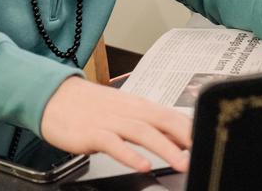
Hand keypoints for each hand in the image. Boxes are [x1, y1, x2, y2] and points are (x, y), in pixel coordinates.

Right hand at [40, 77, 190, 172]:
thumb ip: (150, 126)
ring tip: (180, 163)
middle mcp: (128, 111)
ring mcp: (110, 121)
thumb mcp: (124, 113)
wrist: (53, 97)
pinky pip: (113, 143)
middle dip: (185, 138)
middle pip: (162, 121)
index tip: (209, 141)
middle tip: (201, 154)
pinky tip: (141, 164)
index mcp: (138, 106)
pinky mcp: (92, 132)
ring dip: (164, 148)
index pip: (171, 115)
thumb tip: (179, 141)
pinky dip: (129, 154)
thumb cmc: (89, 107)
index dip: (191, 129)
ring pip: (142, 132)